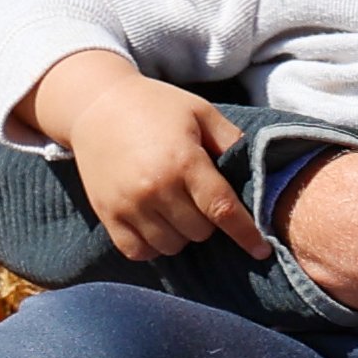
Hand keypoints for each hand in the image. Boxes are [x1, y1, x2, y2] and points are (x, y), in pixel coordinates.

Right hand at [29, 52, 270, 263]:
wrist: (96, 105)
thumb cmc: (156, 107)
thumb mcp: (201, 112)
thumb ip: (231, 141)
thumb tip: (258, 173)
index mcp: (184, 162)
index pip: (222, 210)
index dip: (245, 234)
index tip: (261, 251)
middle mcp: (155, 188)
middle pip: (200, 232)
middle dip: (208, 222)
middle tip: (199, 198)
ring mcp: (128, 205)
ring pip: (171, 246)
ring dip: (182, 234)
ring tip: (177, 209)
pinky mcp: (107, 214)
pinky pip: (138, 252)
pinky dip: (152, 246)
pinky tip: (157, 226)